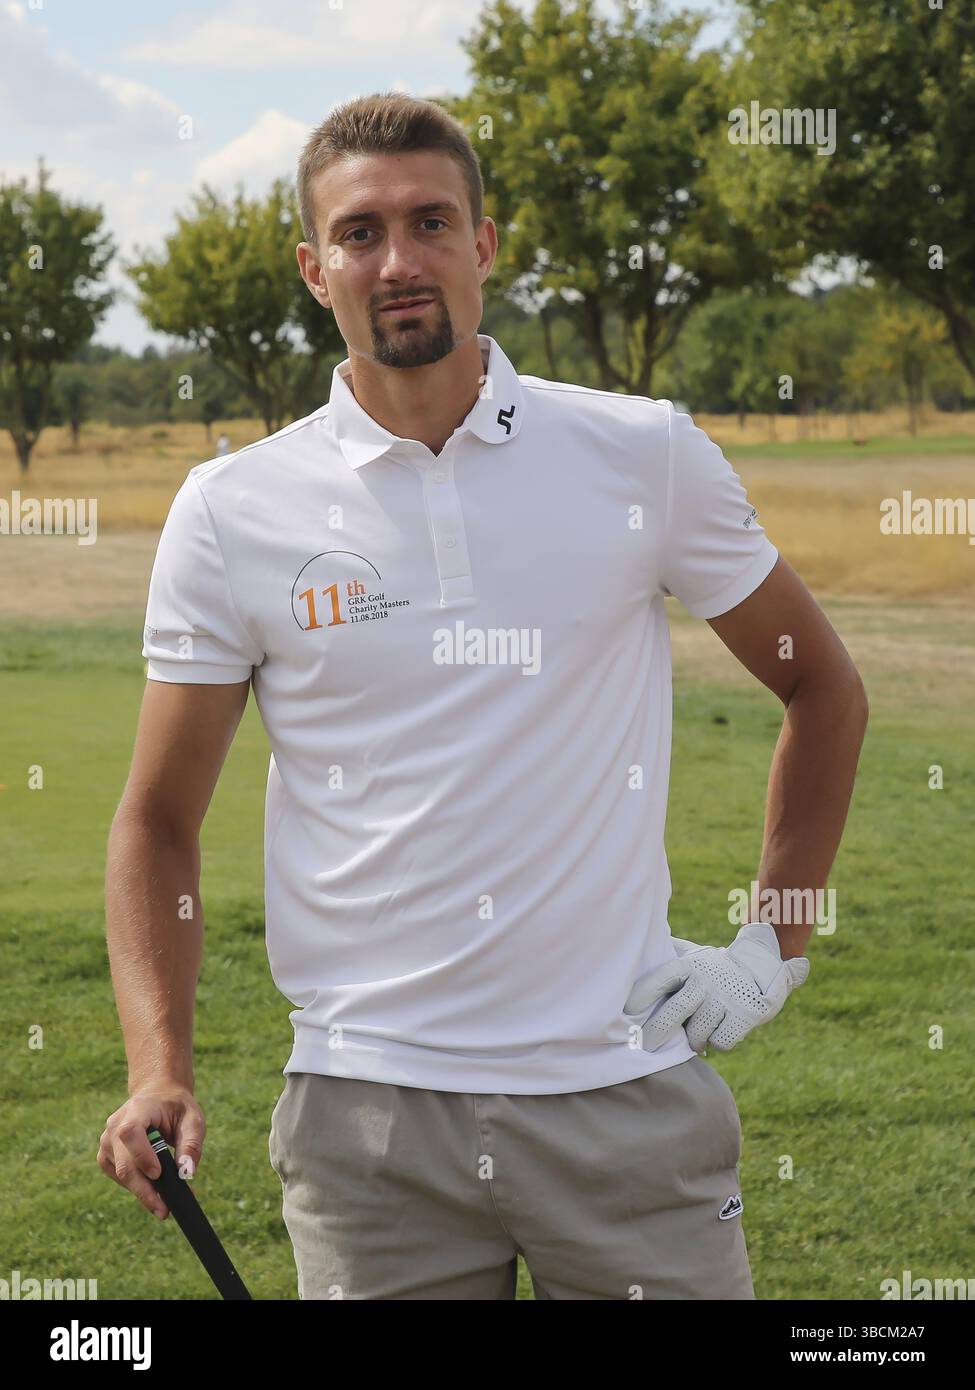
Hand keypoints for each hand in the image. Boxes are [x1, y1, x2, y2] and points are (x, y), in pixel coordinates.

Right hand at [97, 1085, 205, 1220]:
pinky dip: (136, 1186)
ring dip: (142, 1191)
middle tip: (164, 1210)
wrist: (158, 1096)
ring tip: (165, 1201)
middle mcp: (115, 1125)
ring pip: (121, 1174)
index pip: (130, 1133)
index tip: (159, 1174)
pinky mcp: (106, 1155)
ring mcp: (107, 1141)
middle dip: (144, 1189)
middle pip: (124, 1163)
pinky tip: (152, 1188)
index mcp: (137, 1108)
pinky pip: (118, 1177)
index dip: (141, 1155)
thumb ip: (192, 1144)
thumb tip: (186, 1173)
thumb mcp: (193, 1119)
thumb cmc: (177, 1108)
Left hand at [623, 921, 809, 1052]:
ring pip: (697, 1034)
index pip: (659, 980)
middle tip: (645, 1046)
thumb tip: (633, 951)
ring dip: (694, 1041)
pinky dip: (718, 1044)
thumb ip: (667, 956)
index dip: (641, 996)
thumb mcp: (692, 955)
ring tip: (696, 1035)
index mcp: (688, 965)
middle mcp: (705, 980)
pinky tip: (719, 1033)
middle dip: (656, 1032)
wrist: (763, 966)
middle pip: (675, 1012)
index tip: (626, 1012)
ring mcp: (725, 998)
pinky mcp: (745, 1015)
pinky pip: (720, 1043)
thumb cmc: (715, 967)